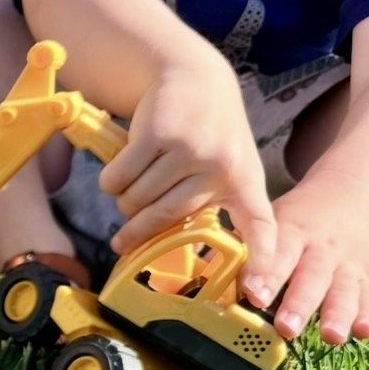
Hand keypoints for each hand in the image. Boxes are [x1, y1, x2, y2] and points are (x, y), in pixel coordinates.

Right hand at [97, 62, 278, 301]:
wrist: (192, 76)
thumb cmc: (203, 133)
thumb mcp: (221, 165)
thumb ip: (205, 204)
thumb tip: (167, 254)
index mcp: (245, 181)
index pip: (260, 225)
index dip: (260, 260)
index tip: (257, 293)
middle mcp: (221, 166)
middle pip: (163, 219)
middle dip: (136, 231)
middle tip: (121, 241)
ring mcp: (189, 149)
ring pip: (135, 200)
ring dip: (123, 200)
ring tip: (130, 186)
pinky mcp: (156, 134)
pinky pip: (117, 180)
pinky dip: (110, 180)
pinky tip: (119, 168)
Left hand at [255, 168, 368, 342]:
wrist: (352, 193)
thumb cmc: (300, 216)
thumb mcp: (275, 219)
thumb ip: (249, 245)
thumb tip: (207, 272)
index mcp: (292, 232)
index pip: (277, 254)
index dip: (266, 275)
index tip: (254, 295)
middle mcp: (321, 250)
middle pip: (311, 277)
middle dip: (298, 304)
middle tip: (286, 327)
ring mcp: (347, 264)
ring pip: (344, 290)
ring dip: (337, 315)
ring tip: (331, 336)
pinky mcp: (367, 274)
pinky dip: (368, 314)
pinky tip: (364, 332)